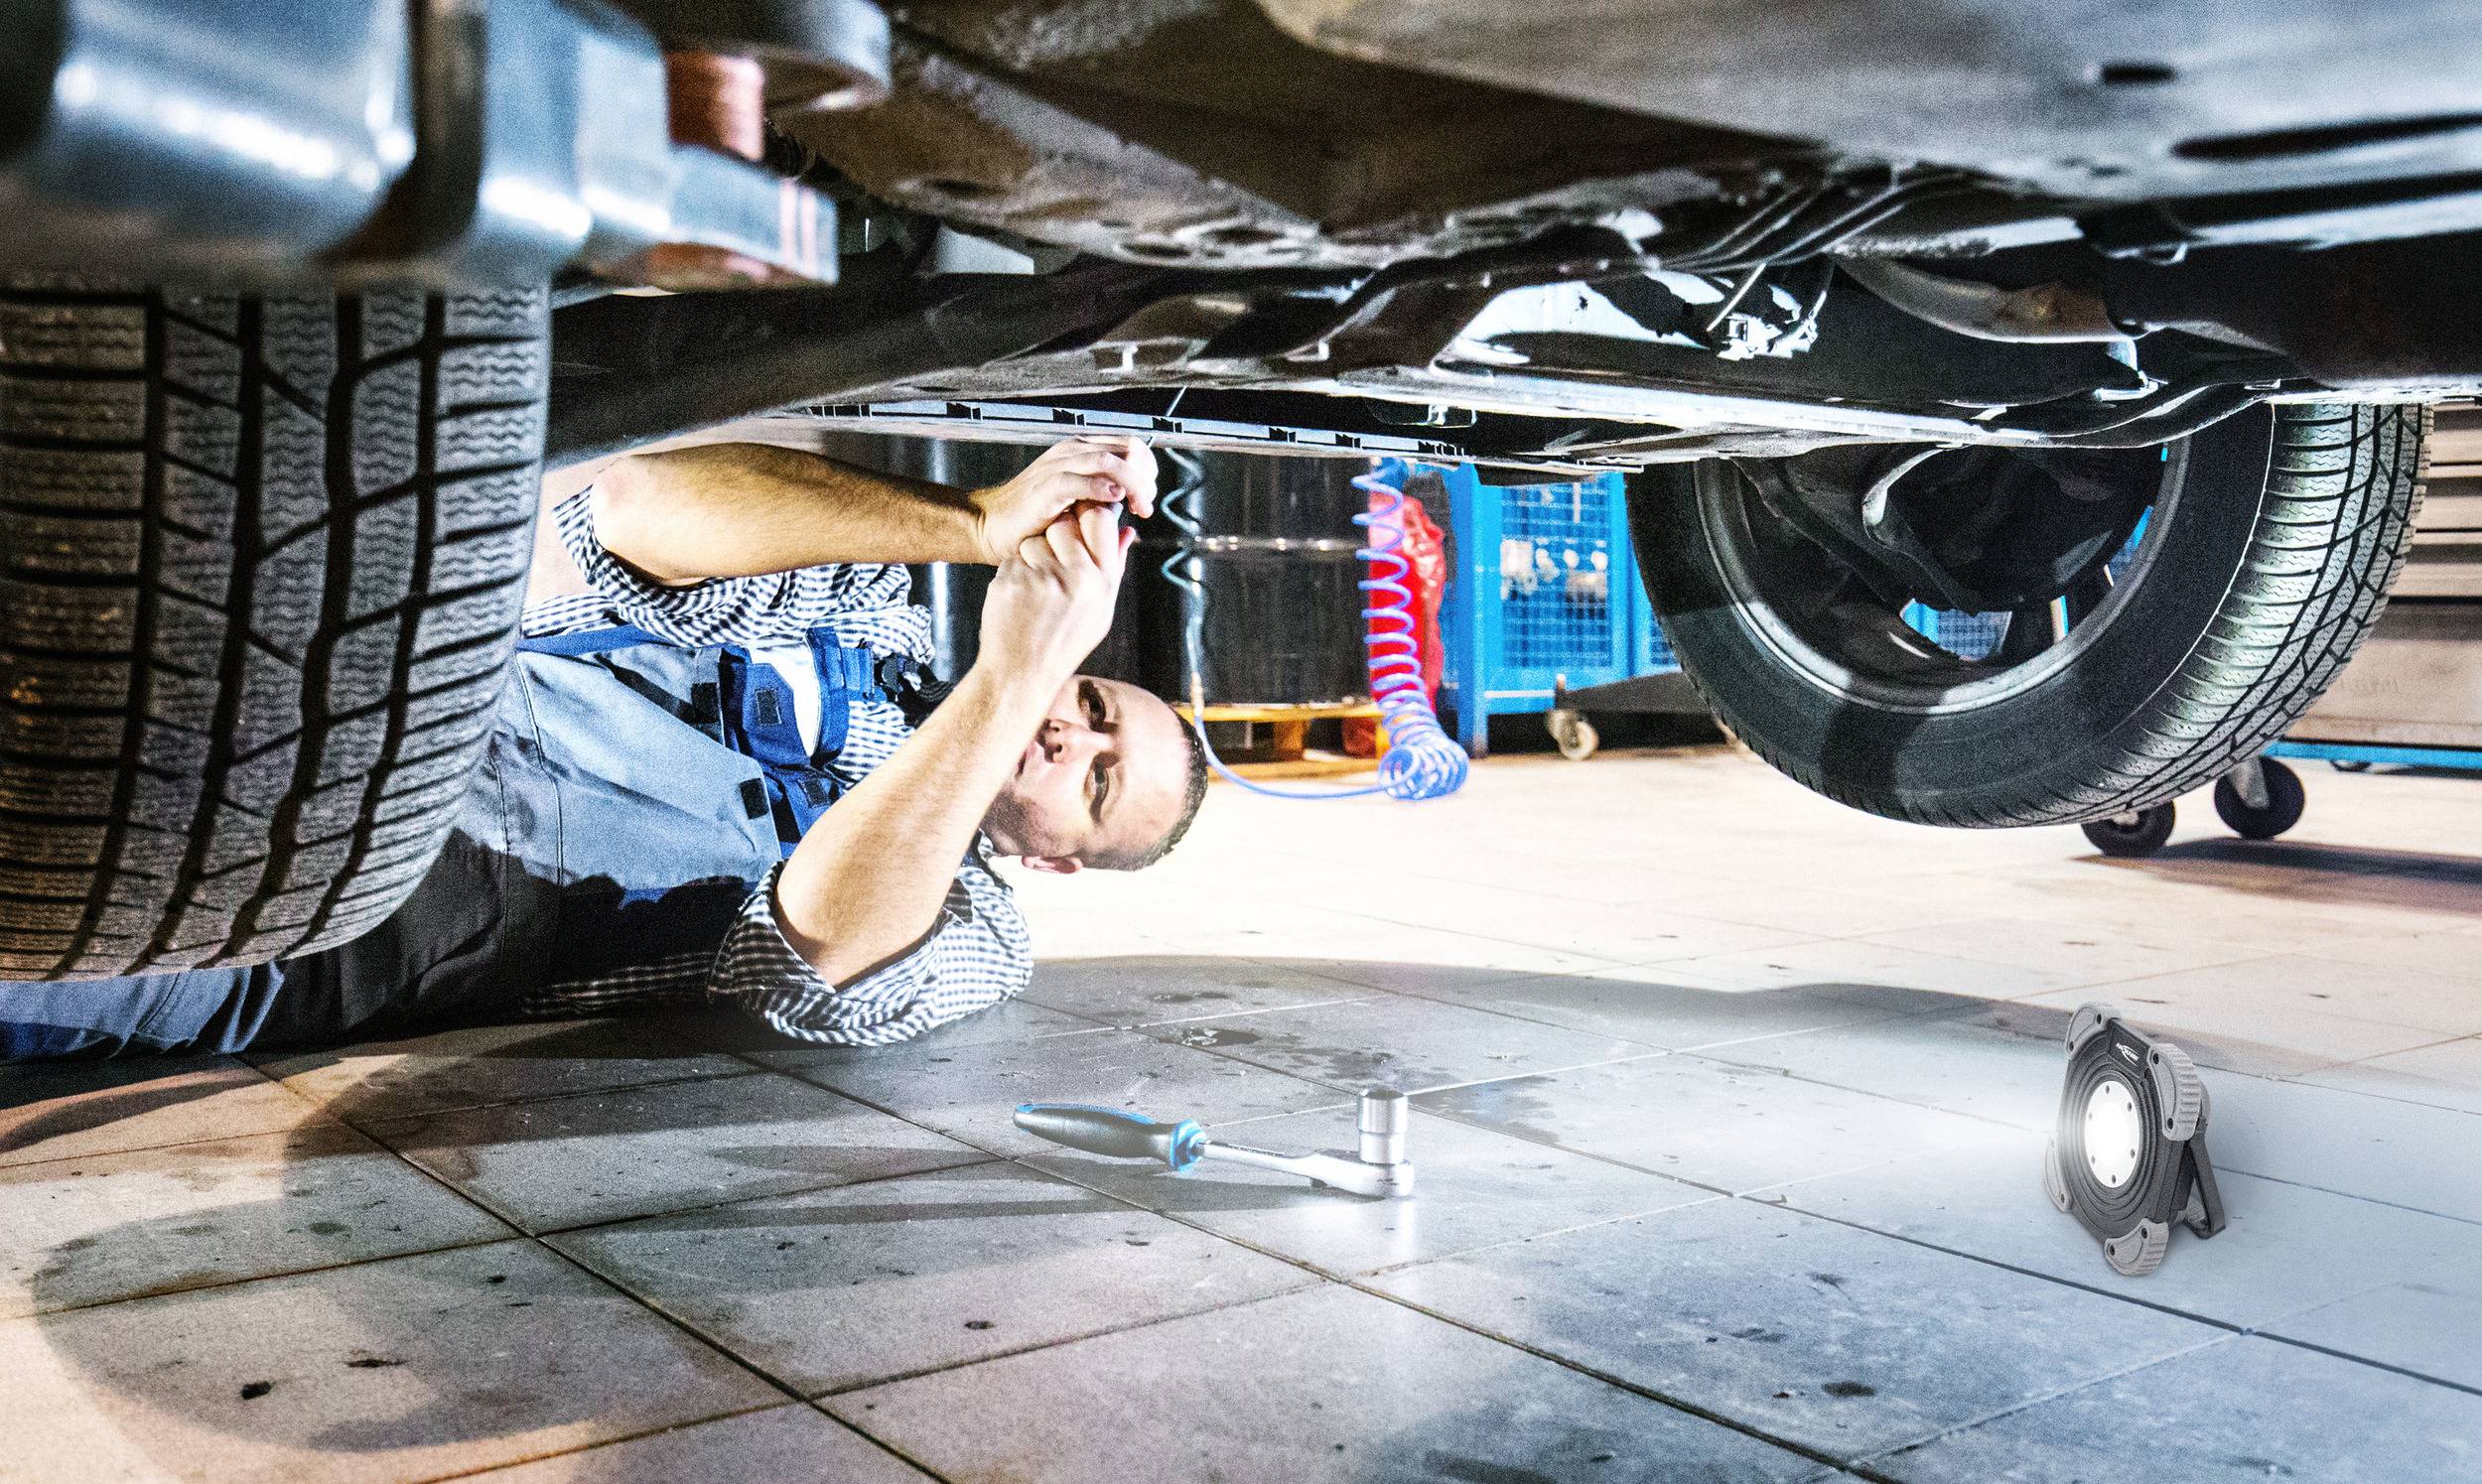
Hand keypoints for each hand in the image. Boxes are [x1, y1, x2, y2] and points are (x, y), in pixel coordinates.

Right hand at [971, 436, 1156, 564]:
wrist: (993, 524)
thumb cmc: (1035, 517)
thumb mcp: (1078, 500)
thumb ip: (1104, 494)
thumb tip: (1136, 499)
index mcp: (1081, 449)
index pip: (1130, 445)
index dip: (1148, 468)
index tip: (1149, 496)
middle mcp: (1072, 450)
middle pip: (1126, 449)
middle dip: (1145, 477)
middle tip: (1146, 505)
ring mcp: (1058, 465)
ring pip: (1109, 461)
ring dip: (1133, 484)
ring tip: (1139, 507)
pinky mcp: (1047, 486)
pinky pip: (1080, 480)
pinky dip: (1102, 488)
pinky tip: (1115, 500)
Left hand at [978, 503, 1135, 682]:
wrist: (1020, 672)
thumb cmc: (1064, 641)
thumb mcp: (1100, 610)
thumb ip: (1113, 568)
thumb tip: (1127, 530)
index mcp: (1102, 582)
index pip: (1101, 521)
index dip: (1088, 515)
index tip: (1079, 523)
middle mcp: (1077, 577)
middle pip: (1064, 525)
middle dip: (1054, 538)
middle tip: (1051, 565)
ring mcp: (1043, 578)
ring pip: (1034, 541)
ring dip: (1031, 557)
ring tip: (1034, 590)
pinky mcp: (1013, 580)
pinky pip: (1013, 559)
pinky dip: (1013, 574)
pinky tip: (1018, 600)